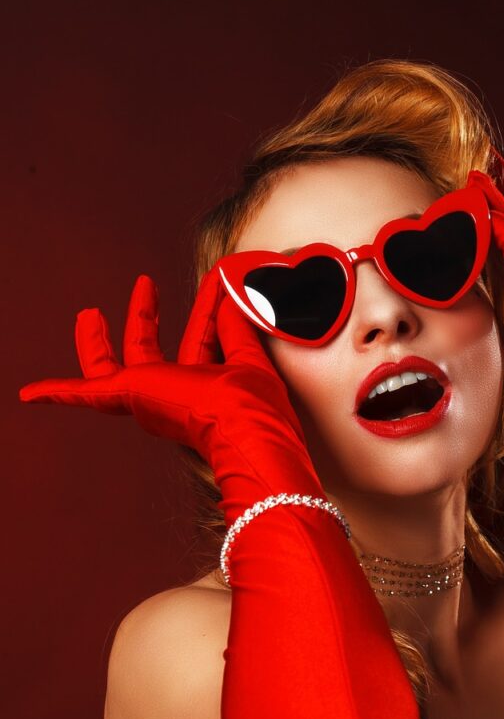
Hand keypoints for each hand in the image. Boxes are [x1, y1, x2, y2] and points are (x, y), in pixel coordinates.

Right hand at [19, 268, 319, 523]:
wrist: (246, 433)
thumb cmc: (258, 409)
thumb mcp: (251, 358)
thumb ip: (239, 328)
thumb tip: (232, 296)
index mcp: (208, 388)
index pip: (203, 340)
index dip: (209, 308)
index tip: (216, 284)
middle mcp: (175, 396)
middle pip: (149, 352)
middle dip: (144, 316)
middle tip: (146, 286)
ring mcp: (149, 398)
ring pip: (111, 367)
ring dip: (97, 340)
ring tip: (88, 314)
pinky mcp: (129, 396)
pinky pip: (84, 393)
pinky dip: (57, 393)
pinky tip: (30, 394)